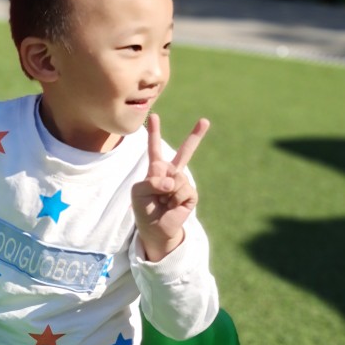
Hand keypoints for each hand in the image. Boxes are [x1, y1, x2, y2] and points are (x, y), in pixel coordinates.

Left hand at [131, 114, 209, 261]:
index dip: (154, 132)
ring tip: (163, 201)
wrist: (154, 228)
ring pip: (178, 177)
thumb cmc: (144, 209)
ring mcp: (182, 183)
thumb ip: (152, 180)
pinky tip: (172, 205)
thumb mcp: (139, 192)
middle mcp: (171, 173)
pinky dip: (175, 199)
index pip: (155, 148)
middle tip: (205, 121)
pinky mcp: (190, 195)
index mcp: (156, 169)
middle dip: (195, 136)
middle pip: (185, 152)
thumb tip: (173, 181)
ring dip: (167, 191)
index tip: (154, 116)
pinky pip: (184, 189)